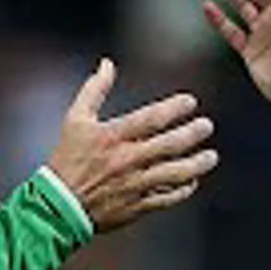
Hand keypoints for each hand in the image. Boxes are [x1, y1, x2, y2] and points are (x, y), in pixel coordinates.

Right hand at [45, 58, 218, 232]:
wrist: (59, 205)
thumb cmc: (67, 159)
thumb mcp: (75, 120)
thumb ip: (94, 90)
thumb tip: (107, 63)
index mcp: (112, 137)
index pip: (151, 119)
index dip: (174, 109)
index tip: (191, 102)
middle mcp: (127, 160)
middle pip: (169, 145)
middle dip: (193, 134)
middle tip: (207, 126)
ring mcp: (134, 185)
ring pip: (175, 174)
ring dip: (197, 164)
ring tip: (211, 156)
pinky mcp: (137, 206)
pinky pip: (168, 198)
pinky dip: (184, 189)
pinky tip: (193, 181)